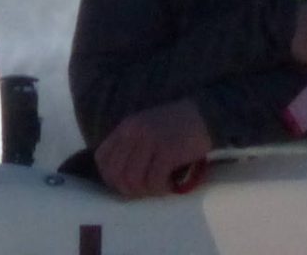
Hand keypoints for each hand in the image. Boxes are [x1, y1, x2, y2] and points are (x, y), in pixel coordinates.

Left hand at [94, 97, 212, 200]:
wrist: (205, 115)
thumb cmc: (175, 127)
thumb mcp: (145, 129)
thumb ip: (130, 147)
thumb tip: (118, 178)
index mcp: (126, 127)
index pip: (102, 159)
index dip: (111, 178)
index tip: (127, 184)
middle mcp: (134, 132)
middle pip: (116, 175)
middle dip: (129, 189)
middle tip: (145, 190)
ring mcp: (150, 141)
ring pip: (133, 181)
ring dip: (146, 191)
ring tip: (159, 187)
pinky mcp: (167, 151)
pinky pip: (154, 181)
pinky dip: (161, 188)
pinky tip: (170, 184)